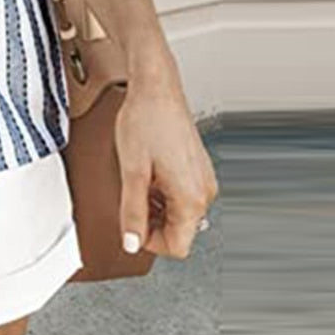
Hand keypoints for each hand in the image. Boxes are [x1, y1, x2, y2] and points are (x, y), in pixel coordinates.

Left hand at [115, 60, 218, 259]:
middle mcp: (205, 191)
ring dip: (156, 206)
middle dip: (151, 221)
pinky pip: (182, 194)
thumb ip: (131, 211)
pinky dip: (163, 192)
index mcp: (192, 198)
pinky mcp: (198, 167)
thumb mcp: (131, 171)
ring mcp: (203, 178)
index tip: (130, 226)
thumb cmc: (146, 120)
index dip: (149, 241)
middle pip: (179, 230)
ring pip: (179, 212)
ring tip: (137, 181)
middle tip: (130, 199)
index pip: (177, 246)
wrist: (156, 87)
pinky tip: (148, 173)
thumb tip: (130, 242)